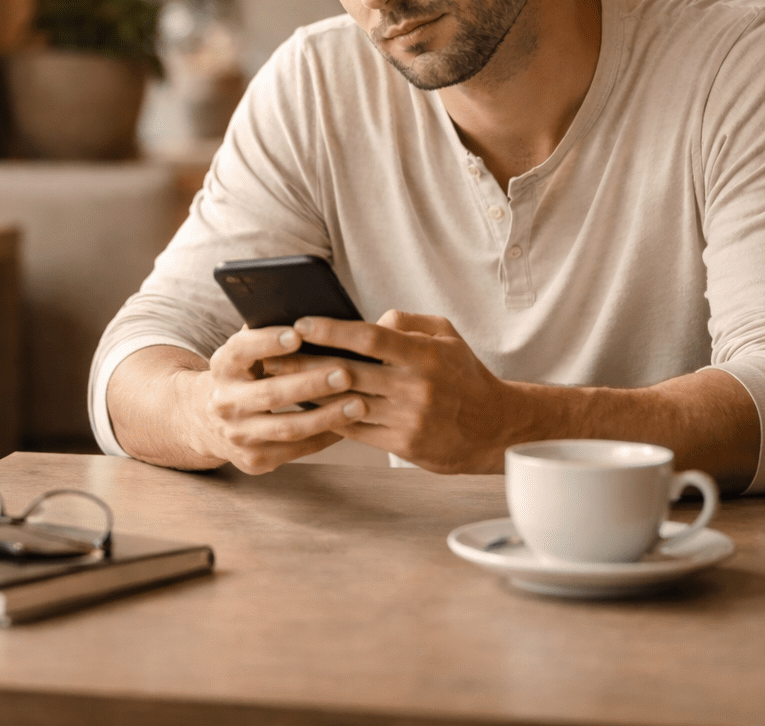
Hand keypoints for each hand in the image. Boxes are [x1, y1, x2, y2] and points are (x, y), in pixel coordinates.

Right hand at [185, 325, 368, 474]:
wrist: (207, 421)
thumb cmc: (243, 376)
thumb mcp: (244, 354)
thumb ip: (268, 335)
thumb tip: (312, 311)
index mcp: (223, 366)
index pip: (241, 350)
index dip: (268, 342)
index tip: (297, 334)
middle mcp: (225, 402)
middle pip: (270, 394)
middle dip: (311, 384)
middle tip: (346, 372)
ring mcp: (238, 435)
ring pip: (287, 428)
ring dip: (326, 416)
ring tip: (359, 403)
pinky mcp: (254, 460)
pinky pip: (296, 450)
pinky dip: (325, 437)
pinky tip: (349, 425)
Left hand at [267, 310, 521, 473]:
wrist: (492, 428)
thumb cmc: (463, 375)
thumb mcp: (445, 336)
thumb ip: (406, 321)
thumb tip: (368, 320)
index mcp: (424, 355)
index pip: (369, 338)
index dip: (331, 330)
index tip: (300, 323)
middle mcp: (414, 388)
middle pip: (347, 372)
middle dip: (305, 362)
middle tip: (272, 354)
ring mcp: (406, 418)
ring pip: (345, 402)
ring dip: (308, 393)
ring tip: (278, 381)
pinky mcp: (400, 444)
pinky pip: (353, 429)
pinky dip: (326, 417)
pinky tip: (304, 407)